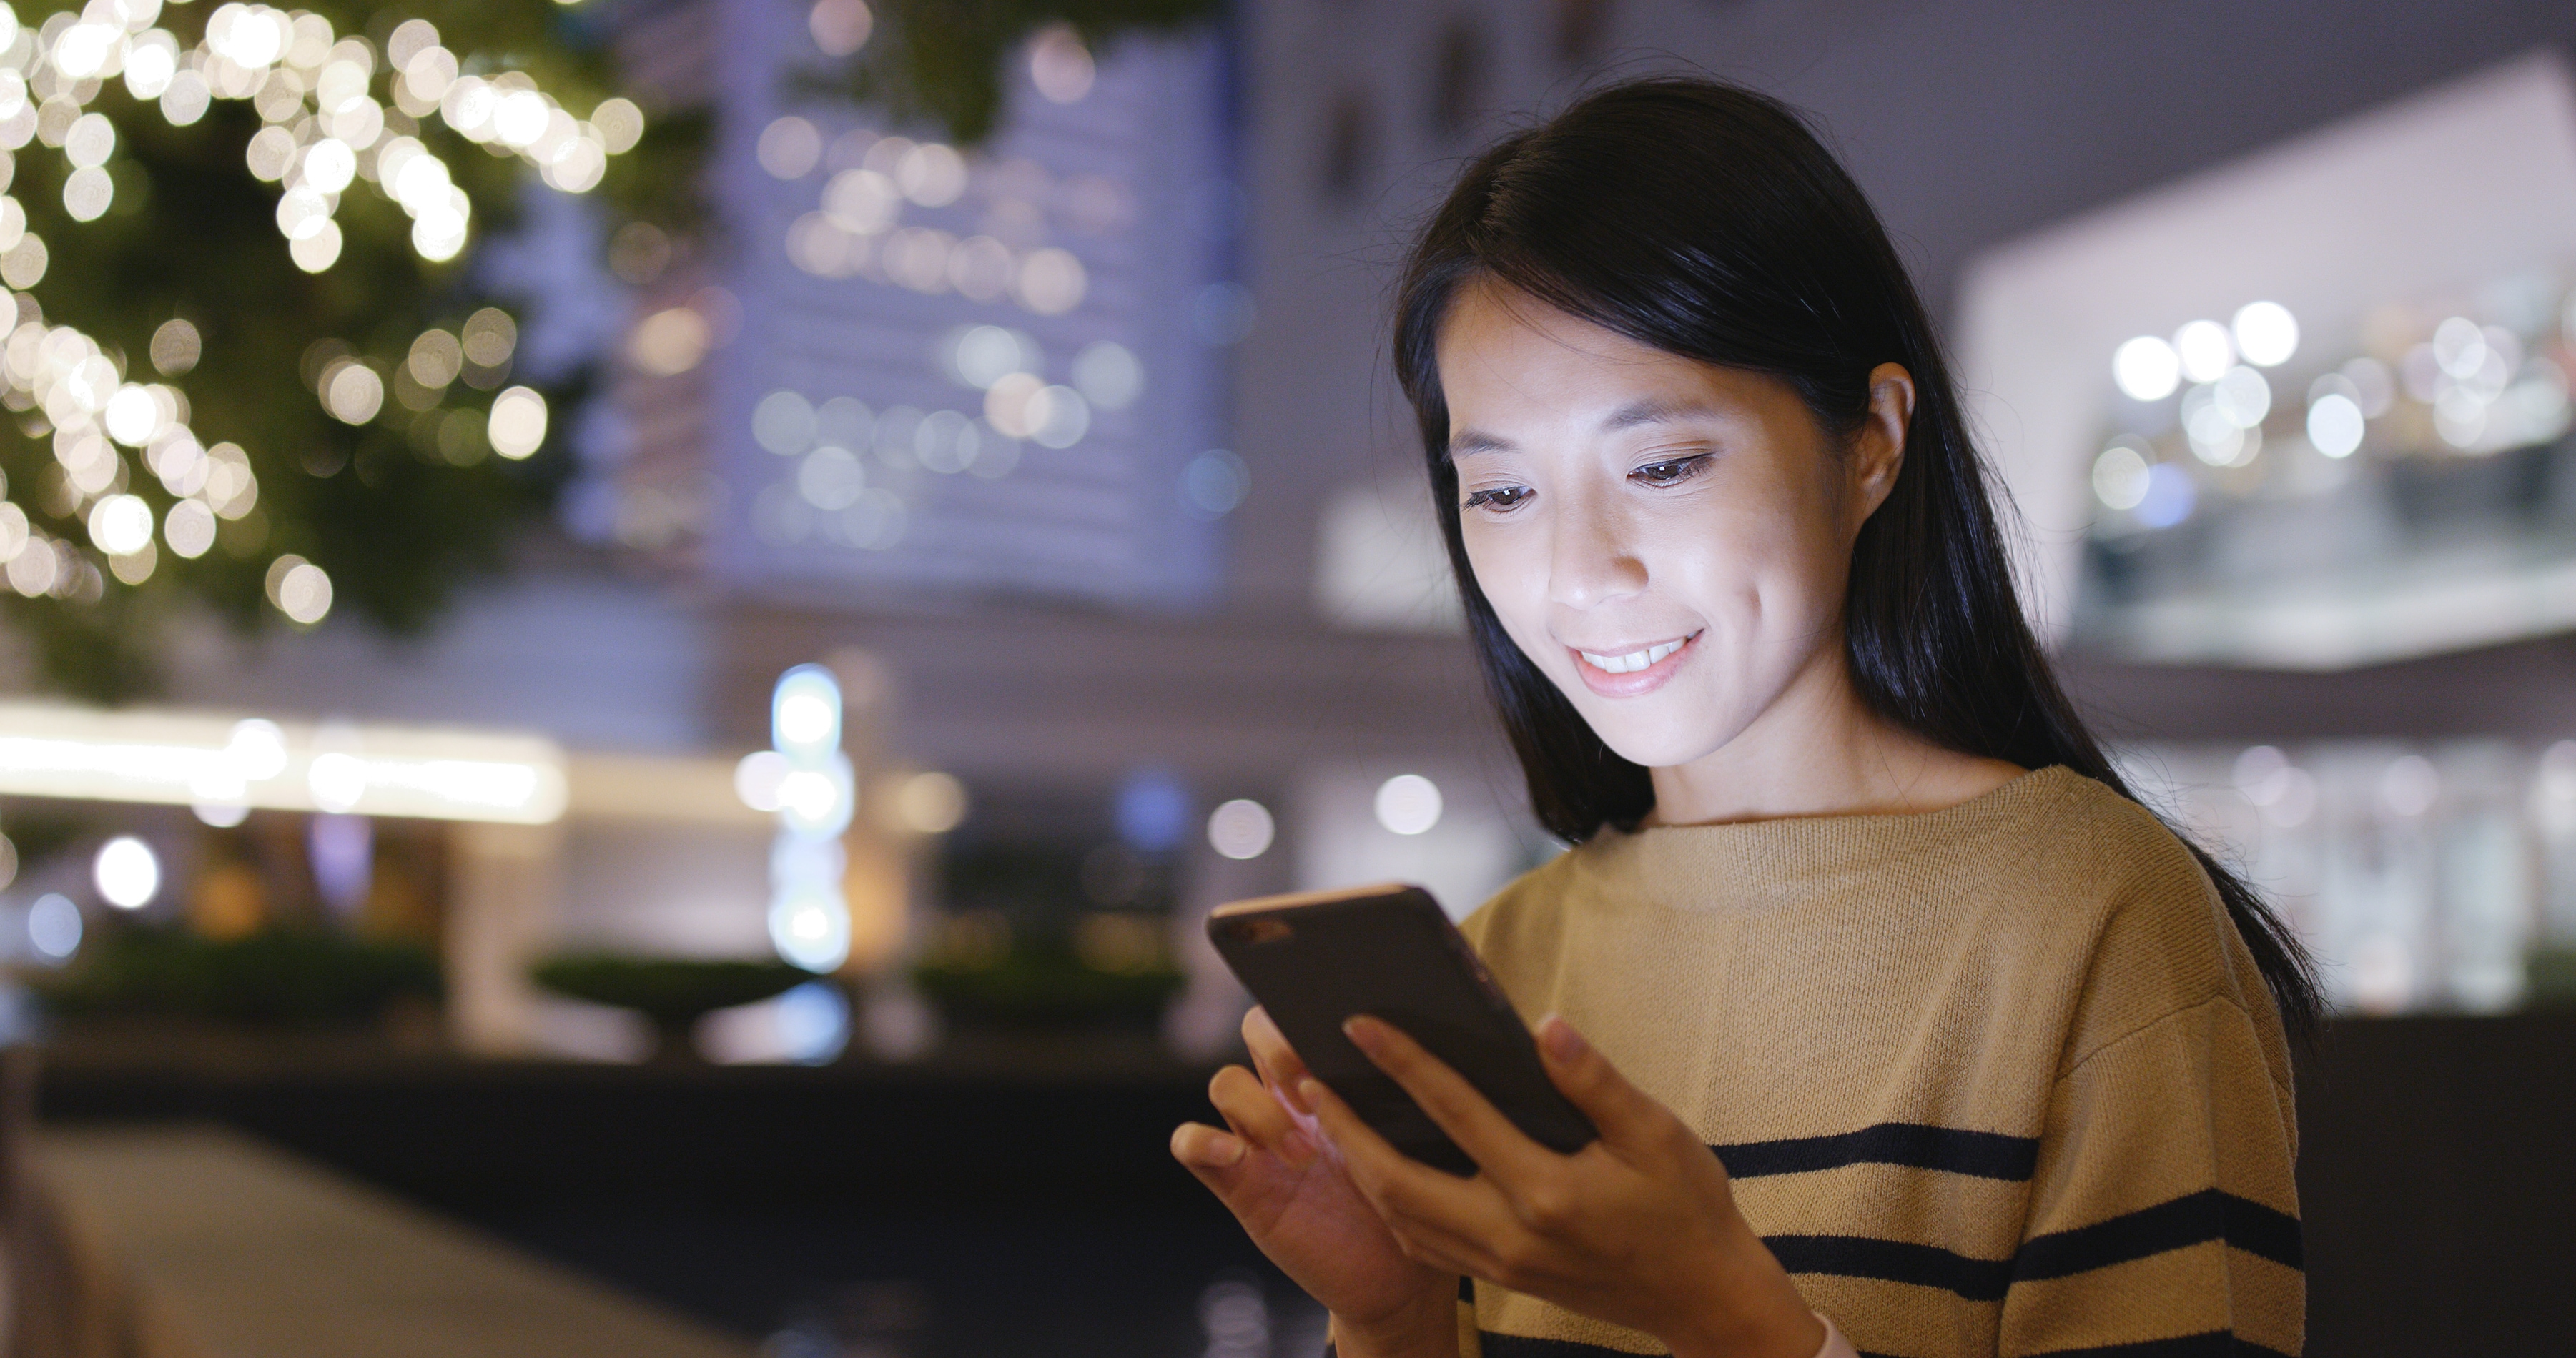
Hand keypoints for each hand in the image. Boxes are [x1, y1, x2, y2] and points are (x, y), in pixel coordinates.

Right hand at [1172, 1007, 1457, 1356]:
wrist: (1400, 1280)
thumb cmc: (1423, 1202)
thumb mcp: (1429, 1139)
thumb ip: (1422, 1090)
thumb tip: (1453, 1034)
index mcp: (1337, 1077)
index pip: (1304, 1008)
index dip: (1309, 1006)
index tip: (1342, 1029)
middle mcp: (1292, 1097)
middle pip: (1257, 1030)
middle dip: (1280, 1047)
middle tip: (1314, 1083)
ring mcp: (1260, 1138)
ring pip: (1224, 1082)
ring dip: (1258, 1107)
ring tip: (1303, 1153)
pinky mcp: (1238, 1183)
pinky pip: (1191, 1145)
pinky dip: (1201, 1140)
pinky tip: (1234, 1153)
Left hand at [1305, 1014, 1823, 1357]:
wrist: (1703, 1296)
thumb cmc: (1687, 1206)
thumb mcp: (1658, 1134)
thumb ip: (1595, 1081)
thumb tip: (1544, 1027)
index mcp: (1547, 1191)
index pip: (1457, 1114)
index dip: (1404, 1064)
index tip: (1361, 1025)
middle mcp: (1510, 1234)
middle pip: (1399, 1180)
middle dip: (1345, 1129)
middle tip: (1307, 1080)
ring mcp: (1500, 1263)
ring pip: (1401, 1217)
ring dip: (1356, 1166)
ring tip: (1324, 1117)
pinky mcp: (1501, 1277)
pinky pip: (1422, 1240)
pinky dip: (1387, 1202)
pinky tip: (1373, 1168)